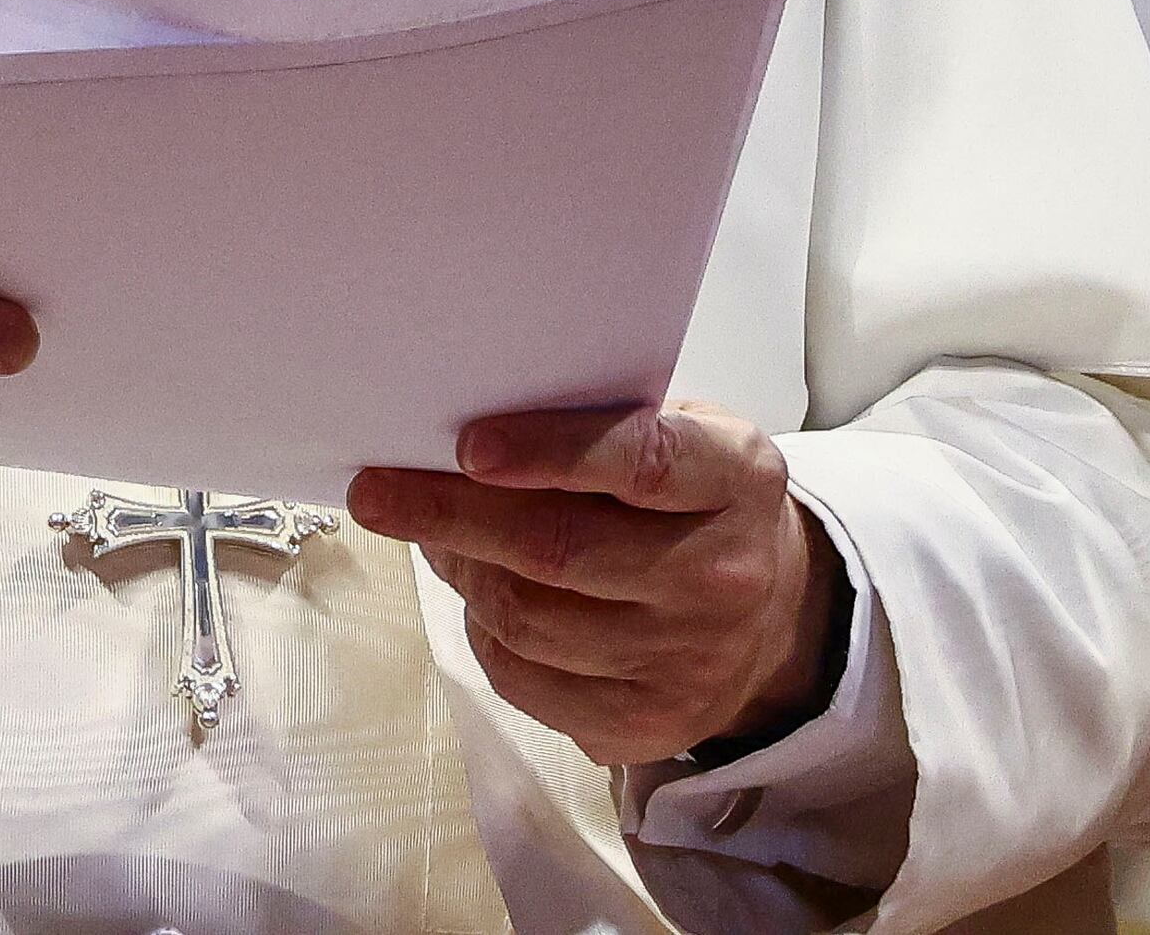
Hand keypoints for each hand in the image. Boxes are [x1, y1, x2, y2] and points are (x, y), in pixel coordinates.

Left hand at [346, 401, 845, 766]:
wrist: (772, 614)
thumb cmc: (693, 501)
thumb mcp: (679, 433)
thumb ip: (596, 424)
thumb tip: (457, 440)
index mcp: (737, 479)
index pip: (642, 463)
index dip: (549, 452)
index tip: (468, 446)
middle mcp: (724, 575)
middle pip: (561, 551)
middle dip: (450, 516)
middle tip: (377, 492)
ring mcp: (690, 661)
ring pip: (530, 619)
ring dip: (461, 572)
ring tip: (430, 537)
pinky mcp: (650, 725)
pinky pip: (527, 680)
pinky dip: (483, 633)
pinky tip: (478, 595)